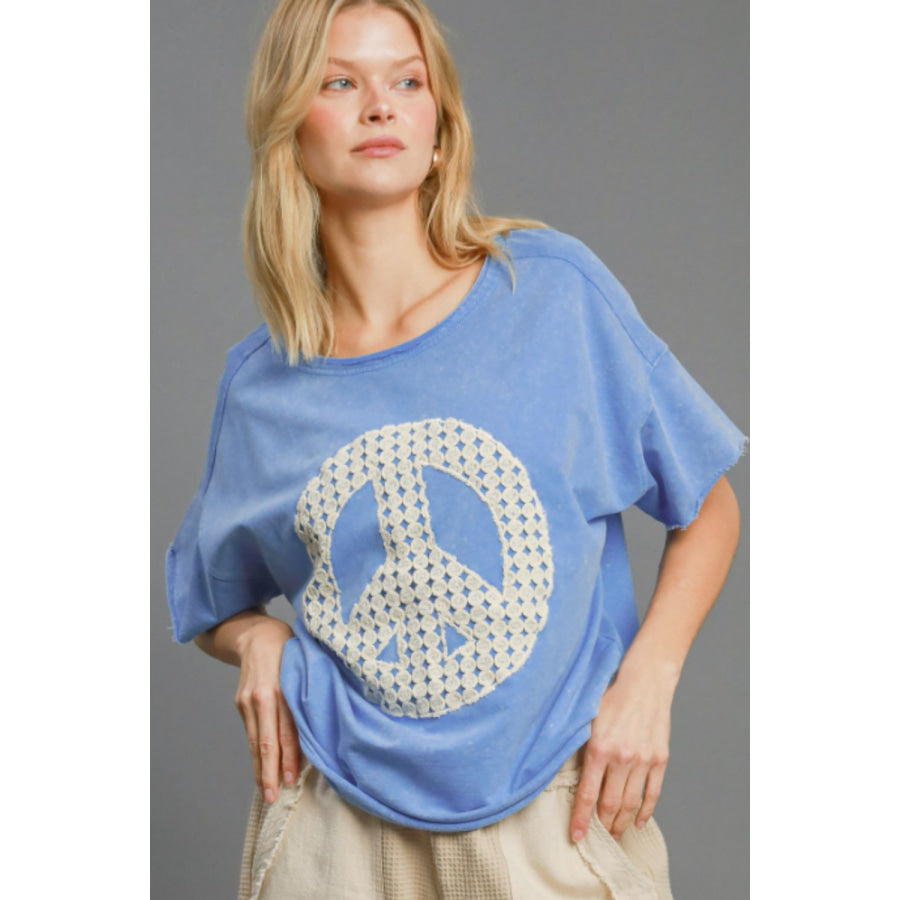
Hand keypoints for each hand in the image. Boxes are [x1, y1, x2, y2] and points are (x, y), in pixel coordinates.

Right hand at [233, 617, 302, 803]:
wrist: (255, 633)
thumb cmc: (290, 647)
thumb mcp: (305, 664)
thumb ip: (312, 692)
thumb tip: (326, 725)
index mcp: (280, 687)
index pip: (285, 730)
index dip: (290, 756)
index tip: (293, 779)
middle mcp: (260, 696)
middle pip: (265, 741)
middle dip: (269, 772)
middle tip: (274, 797)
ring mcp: (247, 701)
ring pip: (254, 741)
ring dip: (260, 769)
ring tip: (267, 792)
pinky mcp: (240, 703)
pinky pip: (250, 733)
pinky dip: (255, 753)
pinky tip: (261, 769)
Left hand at [569, 665, 674, 841]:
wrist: (646, 681)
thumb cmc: (612, 696)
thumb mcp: (588, 718)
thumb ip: (581, 746)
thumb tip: (570, 773)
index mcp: (599, 749)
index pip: (588, 794)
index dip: (581, 819)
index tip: (576, 837)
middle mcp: (622, 758)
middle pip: (610, 805)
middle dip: (603, 827)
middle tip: (598, 840)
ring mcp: (643, 760)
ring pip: (631, 803)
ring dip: (621, 823)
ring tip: (614, 835)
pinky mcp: (660, 759)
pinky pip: (653, 793)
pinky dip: (645, 811)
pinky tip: (637, 821)